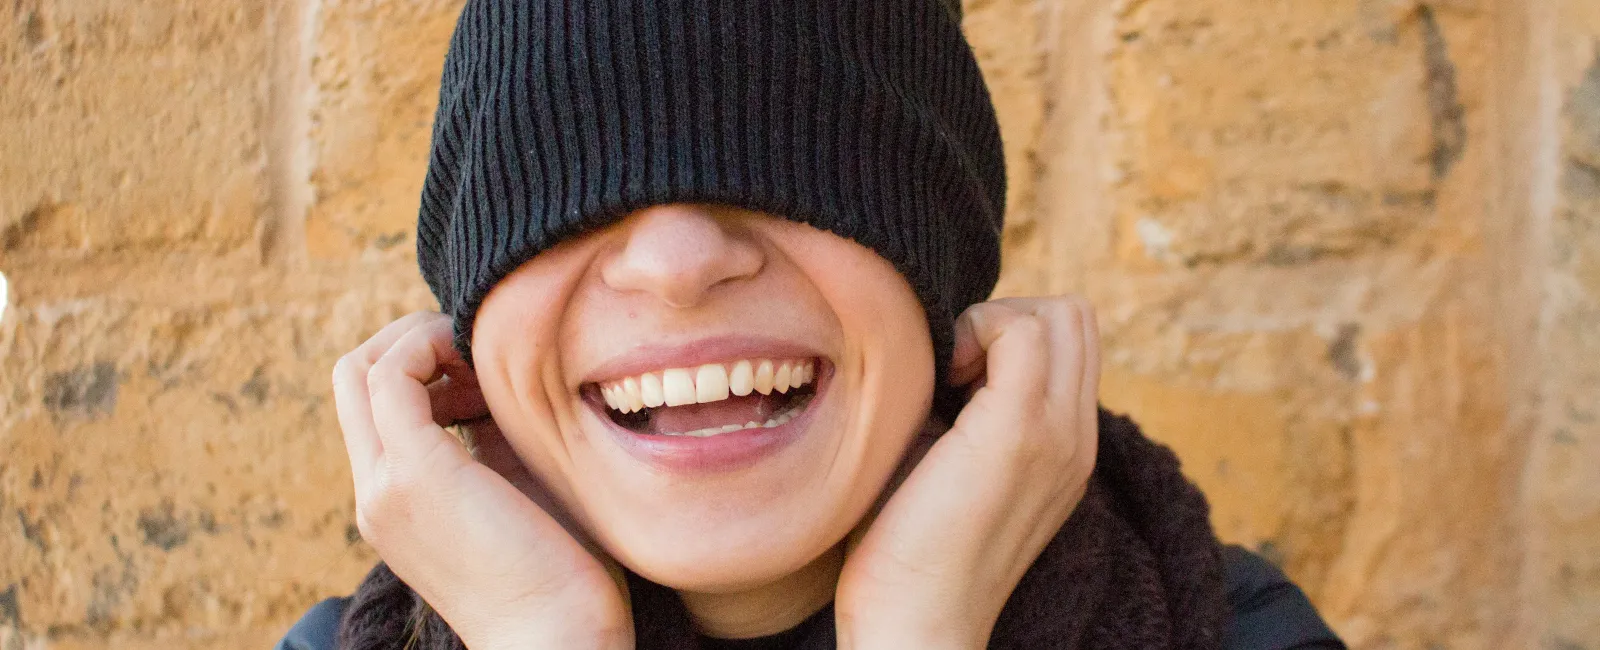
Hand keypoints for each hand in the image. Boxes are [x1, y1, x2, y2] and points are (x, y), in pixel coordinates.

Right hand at [332, 312, 631, 649]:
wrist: (560, 638)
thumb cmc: (562, 574)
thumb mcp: (515, 491)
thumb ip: (492, 440)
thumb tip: (498, 382)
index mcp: (394, 502)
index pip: (371, 403)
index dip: (421, 362)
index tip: (484, 365)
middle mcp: (376, 493)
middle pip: (352, 377)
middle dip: (412, 337)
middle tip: (476, 342)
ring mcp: (386, 484)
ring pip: (362, 367)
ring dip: (422, 337)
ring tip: (482, 350)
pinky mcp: (414, 473)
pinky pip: (392, 376)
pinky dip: (430, 345)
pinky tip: (482, 355)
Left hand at [835, 297, 1100, 648]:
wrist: (916, 622)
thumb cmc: (909, 548)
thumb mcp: (955, 463)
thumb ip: (971, 412)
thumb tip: (943, 351)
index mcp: (1067, 448)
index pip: (1072, 342)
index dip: (1009, 333)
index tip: (954, 376)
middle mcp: (1078, 438)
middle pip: (1076, 317)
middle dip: (1008, 317)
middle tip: (953, 368)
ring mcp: (1059, 434)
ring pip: (1061, 313)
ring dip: (994, 322)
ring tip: (949, 376)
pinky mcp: (1019, 432)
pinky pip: (1023, 330)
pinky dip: (976, 329)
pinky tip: (939, 379)